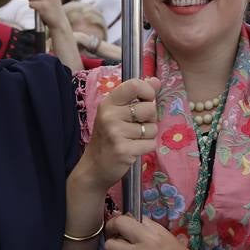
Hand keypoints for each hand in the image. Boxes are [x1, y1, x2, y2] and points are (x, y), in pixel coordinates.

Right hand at [74, 77, 160, 193]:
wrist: (94, 168)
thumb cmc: (107, 138)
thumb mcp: (117, 113)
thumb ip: (137, 96)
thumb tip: (155, 81)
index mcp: (108, 103)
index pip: (134, 85)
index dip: (148, 92)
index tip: (146, 101)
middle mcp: (110, 116)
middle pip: (149, 108)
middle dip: (150, 119)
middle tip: (136, 127)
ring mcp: (116, 133)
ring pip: (152, 128)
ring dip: (148, 136)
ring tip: (133, 140)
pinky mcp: (124, 150)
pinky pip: (151, 144)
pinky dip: (147, 148)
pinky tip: (133, 149)